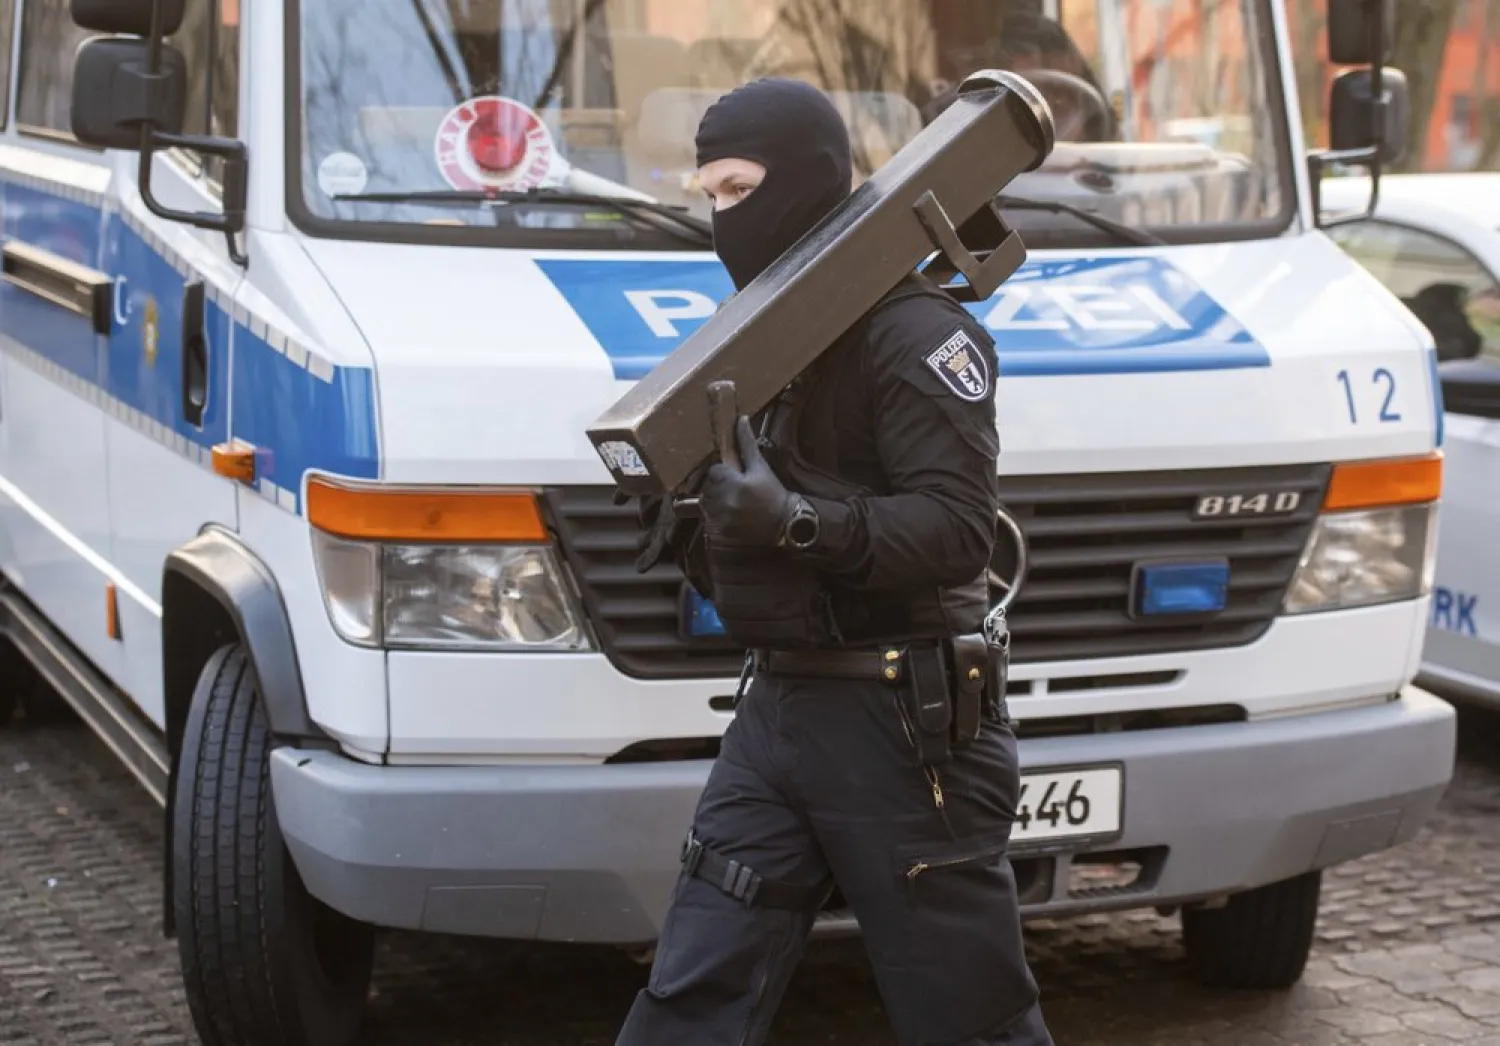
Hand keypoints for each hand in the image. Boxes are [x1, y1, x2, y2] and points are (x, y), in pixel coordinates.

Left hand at [700, 416, 793, 546]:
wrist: (784, 522)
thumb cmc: (773, 492)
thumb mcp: (760, 467)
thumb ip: (747, 443)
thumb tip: (741, 419)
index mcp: (735, 483)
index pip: (714, 471)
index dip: (723, 473)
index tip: (735, 477)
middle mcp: (726, 501)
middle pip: (708, 486)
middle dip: (718, 486)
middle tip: (735, 489)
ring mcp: (723, 518)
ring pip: (706, 502)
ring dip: (715, 500)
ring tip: (733, 501)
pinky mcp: (722, 531)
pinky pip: (709, 518)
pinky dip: (716, 514)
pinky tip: (732, 513)